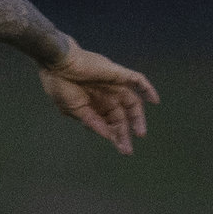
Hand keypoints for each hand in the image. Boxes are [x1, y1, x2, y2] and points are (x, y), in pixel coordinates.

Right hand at [38, 40, 159, 154]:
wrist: (57, 64)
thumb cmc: (60, 85)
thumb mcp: (75, 110)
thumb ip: (93, 122)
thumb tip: (108, 136)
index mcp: (93, 104)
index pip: (109, 121)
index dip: (115, 134)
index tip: (120, 148)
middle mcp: (105, 95)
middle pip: (121, 115)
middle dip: (124, 132)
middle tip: (127, 149)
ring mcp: (113, 84)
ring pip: (132, 103)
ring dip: (137, 118)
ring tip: (140, 134)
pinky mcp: (118, 74)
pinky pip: (137, 80)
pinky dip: (147, 89)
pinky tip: (155, 101)